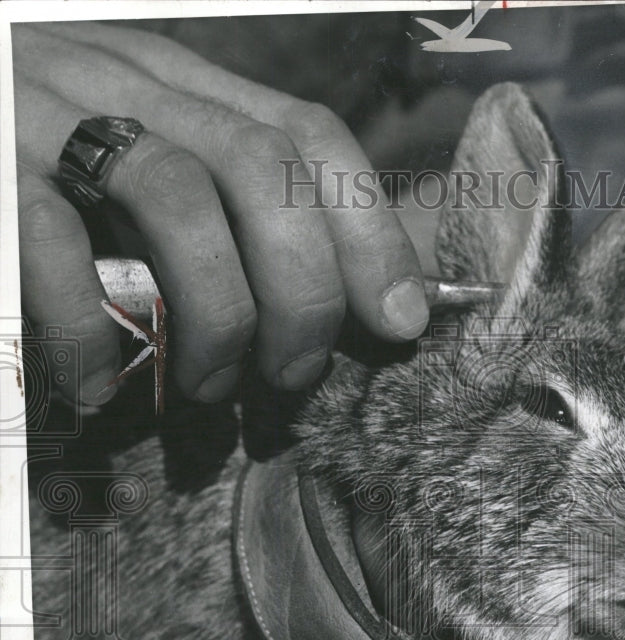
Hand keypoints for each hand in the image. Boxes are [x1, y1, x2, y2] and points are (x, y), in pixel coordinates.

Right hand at [13, 22, 428, 405]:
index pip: (308, 134)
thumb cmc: (42, 163)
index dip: (371, 230)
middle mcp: (127, 86)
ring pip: (178, 198)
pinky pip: (54, 246)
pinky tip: (100, 386)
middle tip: (294, 375)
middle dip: (305, 290)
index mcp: (183, 86)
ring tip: (211, 388)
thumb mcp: (145, 158)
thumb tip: (334, 298)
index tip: (401, 319)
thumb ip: (225, 204)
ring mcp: (50, 116)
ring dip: (218, 315)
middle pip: (264, 169)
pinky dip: (89, 331)